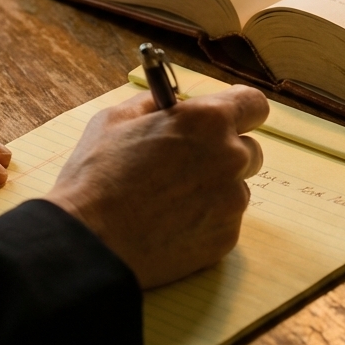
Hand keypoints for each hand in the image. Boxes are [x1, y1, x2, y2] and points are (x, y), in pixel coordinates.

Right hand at [48, 86, 267, 288]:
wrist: (90, 241)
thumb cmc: (97, 176)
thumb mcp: (115, 119)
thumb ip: (153, 104)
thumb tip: (169, 103)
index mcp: (207, 121)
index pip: (253, 104)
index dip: (241, 110)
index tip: (229, 117)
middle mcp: (230, 157)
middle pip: (249, 150)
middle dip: (224, 152)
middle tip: (186, 163)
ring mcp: (231, 201)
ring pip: (235, 187)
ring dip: (214, 188)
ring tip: (169, 199)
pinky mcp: (226, 237)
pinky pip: (224, 220)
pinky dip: (205, 220)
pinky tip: (169, 223)